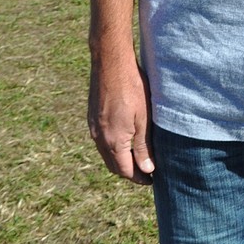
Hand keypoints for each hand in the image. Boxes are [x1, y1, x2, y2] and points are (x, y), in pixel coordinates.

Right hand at [88, 51, 154, 184]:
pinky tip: (124, 140)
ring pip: (106, 154)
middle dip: (129, 172)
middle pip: (114, 166)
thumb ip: (143, 147)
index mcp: (113, 141)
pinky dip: (113, 147)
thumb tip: (146, 170)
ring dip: (120, 160)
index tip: (151, 180)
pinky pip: (101, 141)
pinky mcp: (92, 117)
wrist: (110, 63)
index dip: (139, 178)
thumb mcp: (144, 119)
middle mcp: (99, 138)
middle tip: (146, 172)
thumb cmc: (132, 88)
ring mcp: (93, 128)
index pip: (125, 170)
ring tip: (138, 158)